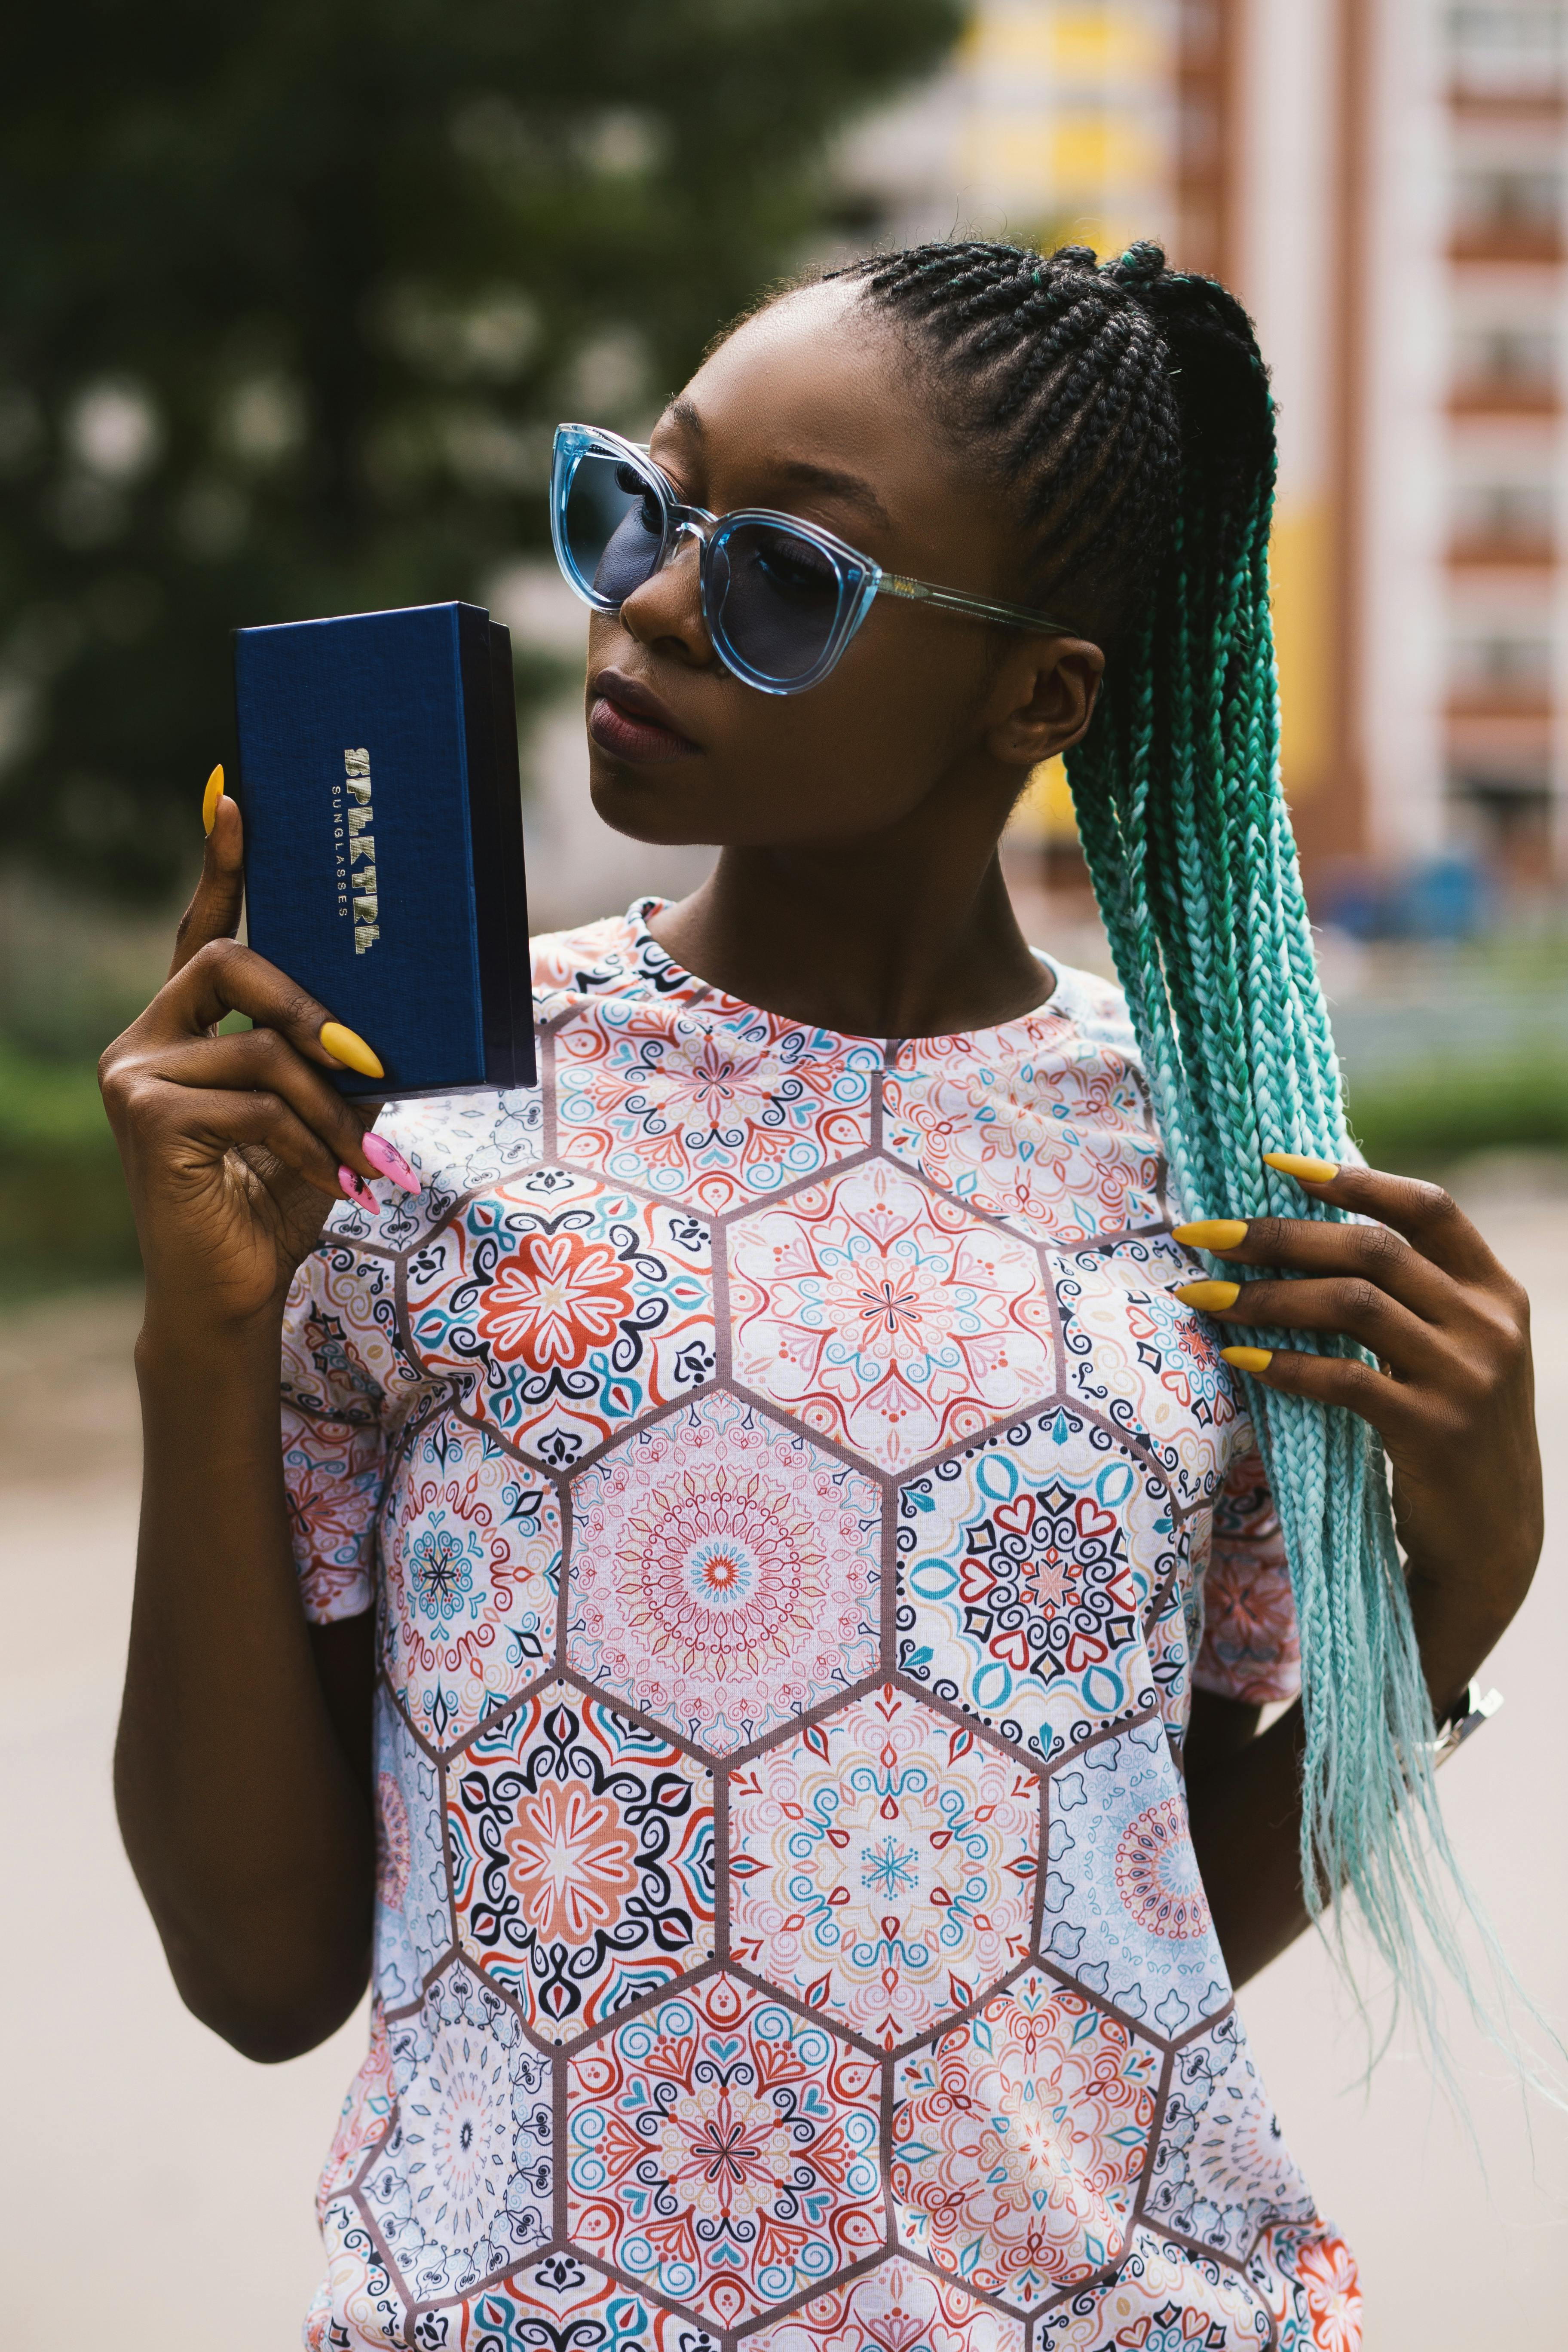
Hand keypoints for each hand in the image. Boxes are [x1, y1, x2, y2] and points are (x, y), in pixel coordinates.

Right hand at [99, 774, 409, 1333]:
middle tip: (364, 1056)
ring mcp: (134, 1076)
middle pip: (227, 963)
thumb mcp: (321, 1115)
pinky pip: (255, 1102)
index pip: (200, 934)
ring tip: (362, 1158)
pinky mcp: (146, 1115)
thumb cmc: (275, 1202)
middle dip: (308, 1004)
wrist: (232, 1294)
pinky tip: (331, 1181)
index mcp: (182, 1033)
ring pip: (262, 1048)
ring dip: (329, 1108)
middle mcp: (142, 1042)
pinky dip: (309, 1144)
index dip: (218, 866)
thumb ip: (334, 1057)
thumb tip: (383, 1013)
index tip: (236, 798)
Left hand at [1173, 1156, 1540, 1716]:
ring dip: (1267, 1295)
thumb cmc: (1450, 1430)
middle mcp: (1491, 1325)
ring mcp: (1468, 1377)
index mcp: (1496, 1291)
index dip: (1353, 1180)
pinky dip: (1285, 1365)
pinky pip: (1345, 1380)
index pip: (1428, 1209)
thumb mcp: (1454, 1350)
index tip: (1276, 1165)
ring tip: (1203, 1294)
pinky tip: (1239, 1359)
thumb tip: (1310, 1230)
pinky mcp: (1435, 1431)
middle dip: (1277, 1235)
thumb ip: (1412, 1295)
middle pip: (1372, 1250)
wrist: (1493, 1539)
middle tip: (1204, 1232)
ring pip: (1353, 1306)